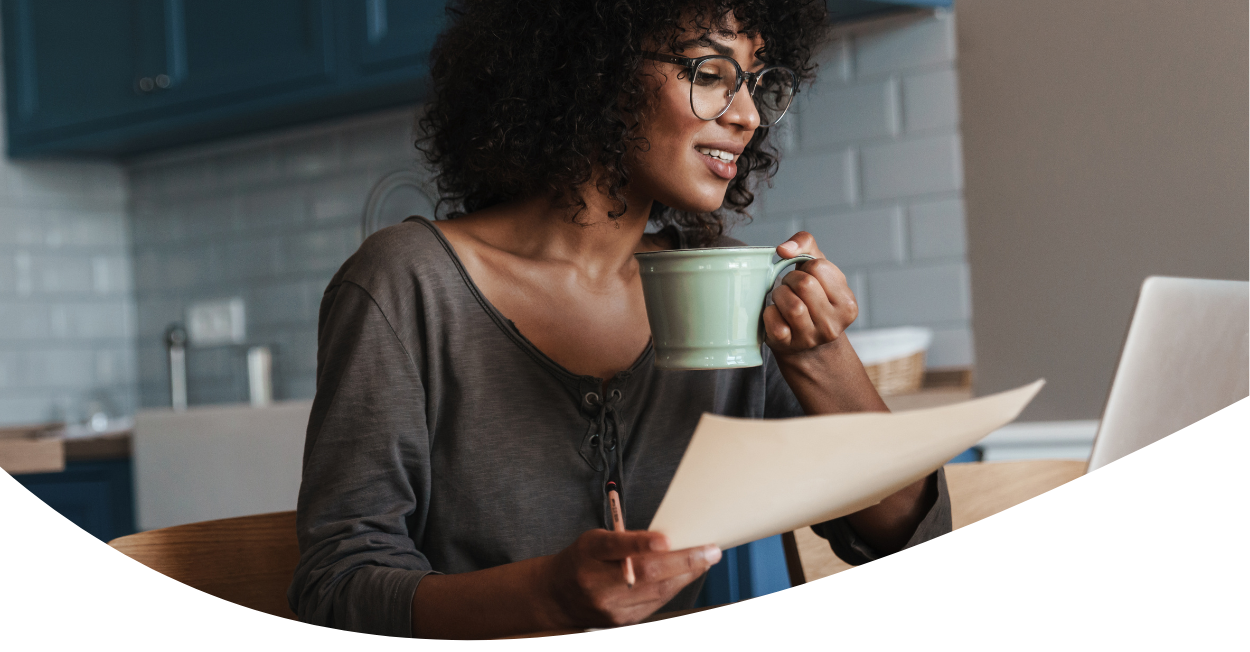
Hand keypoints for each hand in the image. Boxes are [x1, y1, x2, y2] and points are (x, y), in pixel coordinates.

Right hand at [544, 529, 720, 627]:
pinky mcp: (620, 621)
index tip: (665, 540)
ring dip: (686, 575)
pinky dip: (674, 588)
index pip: (616, 546)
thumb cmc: (582, 560)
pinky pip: (655, 604)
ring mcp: (609, 606)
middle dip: (684, 562)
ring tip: (705, 561)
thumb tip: (667, 540)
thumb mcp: (595, 539)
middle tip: (710, 552)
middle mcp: (597, 582)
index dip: (641, 543)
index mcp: (589, 553)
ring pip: (656, 591)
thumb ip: (625, 539)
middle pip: (646, 573)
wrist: (558, 597)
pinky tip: (686, 576)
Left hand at [762, 231, 858, 359]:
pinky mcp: (788, 346)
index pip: (820, 267)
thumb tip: (783, 249)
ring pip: (792, 305)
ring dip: (780, 295)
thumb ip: (805, 244)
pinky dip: (769, 313)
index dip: (806, 267)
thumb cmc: (812, 297)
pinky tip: (776, 315)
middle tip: (789, 287)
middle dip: (790, 280)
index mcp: (847, 304)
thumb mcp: (817, 268)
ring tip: (782, 298)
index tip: (806, 277)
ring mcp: (811, 338)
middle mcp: (833, 325)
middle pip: (805, 285)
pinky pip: (774, 322)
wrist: (806, 344)